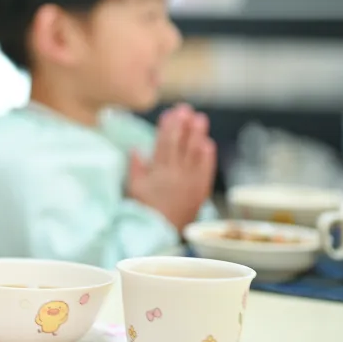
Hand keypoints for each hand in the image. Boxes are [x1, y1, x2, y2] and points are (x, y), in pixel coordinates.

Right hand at [128, 104, 215, 229]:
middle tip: (187, 109)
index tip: (170, 113)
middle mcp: (175, 173)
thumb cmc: (144, 210)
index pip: (164, 142)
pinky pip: (206, 170)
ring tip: (201, 119)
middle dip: (183, 124)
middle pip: (180, 143)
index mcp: (158, 170)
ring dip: (198, 134)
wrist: (160, 231)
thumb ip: (136, 168)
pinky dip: (208, 156)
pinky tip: (208, 144)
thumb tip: (136, 148)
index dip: (168, 126)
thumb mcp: (133, 188)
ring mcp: (190, 180)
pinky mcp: (200, 190)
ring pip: (194, 153)